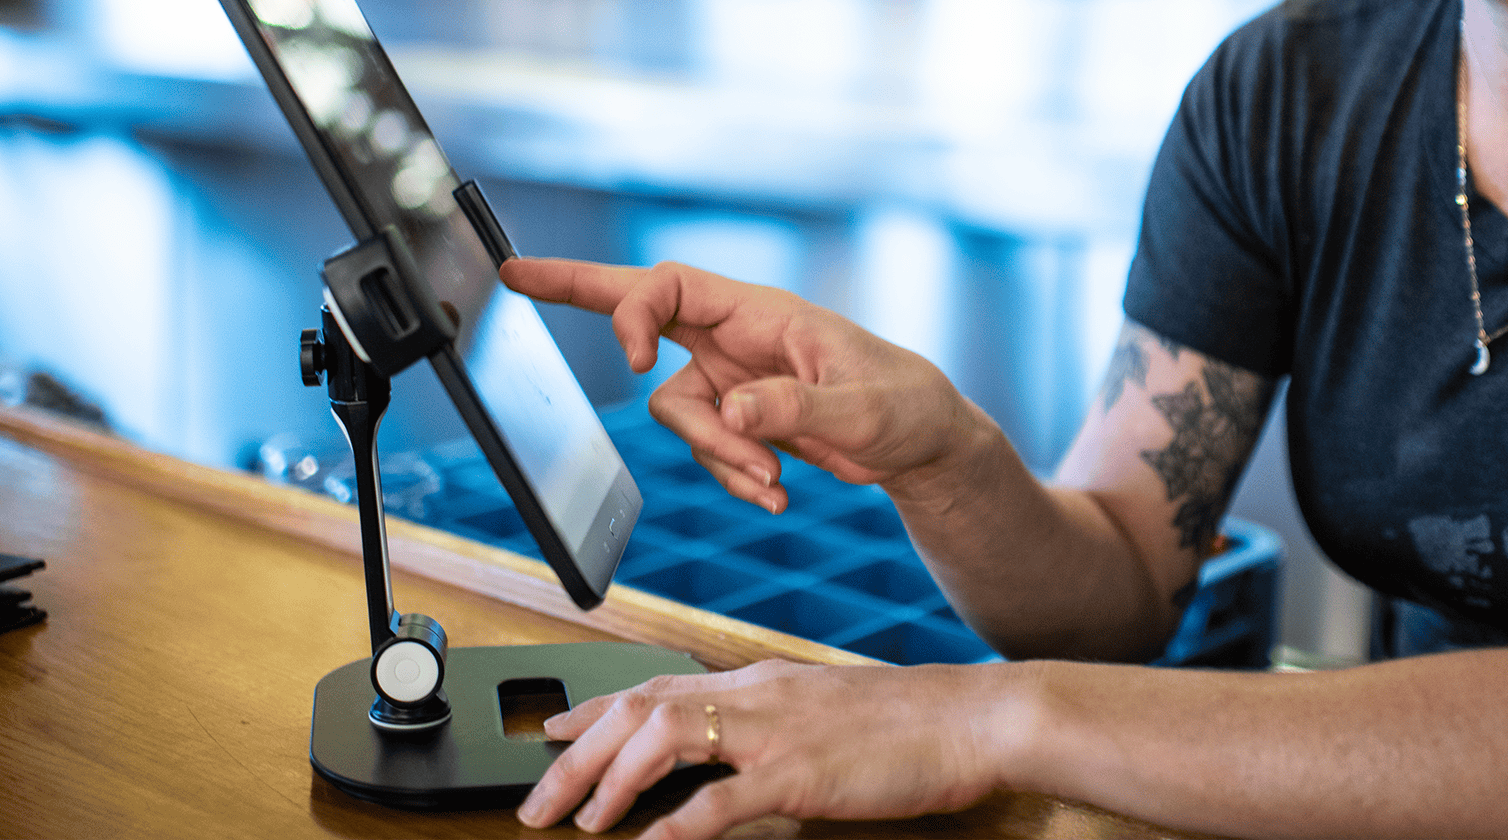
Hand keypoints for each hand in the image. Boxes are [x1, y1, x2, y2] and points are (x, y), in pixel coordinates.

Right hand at [500, 258, 983, 512]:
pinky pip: (704, 448)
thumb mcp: (862, 411)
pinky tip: (777, 493)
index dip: (633, 314)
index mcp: (760, 313)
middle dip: (576, 290)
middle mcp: (734, 338)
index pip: (669, 287)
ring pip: (675, 413)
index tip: (636, 361)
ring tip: (774, 482)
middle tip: (515, 274)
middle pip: (638, 307)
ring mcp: (730, 378)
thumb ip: (796, 407)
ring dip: (715, 455)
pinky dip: (733, 476)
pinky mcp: (736, 418)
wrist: (922, 445)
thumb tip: (737, 410)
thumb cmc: (906, 405)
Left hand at [513, 660, 1009, 836]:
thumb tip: (727, 759)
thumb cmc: (907, 723)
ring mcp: (776, 732)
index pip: (658, 685)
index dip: (597, 709)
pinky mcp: (801, 773)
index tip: (554, 731)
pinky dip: (677, 825)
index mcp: (760, 682)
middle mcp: (756, 696)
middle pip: (642, 709)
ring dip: (612, 781)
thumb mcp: (823, 713)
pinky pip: (723, 799)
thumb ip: (771, 727)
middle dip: (579, 754)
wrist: (971, 718)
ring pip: (666, 738)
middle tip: (537, 799)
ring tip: (581, 820)